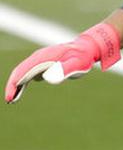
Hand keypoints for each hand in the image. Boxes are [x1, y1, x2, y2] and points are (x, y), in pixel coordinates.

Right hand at [5, 23, 121, 102]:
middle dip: (12, 86)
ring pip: (23, 72)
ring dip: (16, 85)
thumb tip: (48, 78)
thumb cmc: (83, 57)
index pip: (22, 71)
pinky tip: (21, 90)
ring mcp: (40, 60)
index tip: (10, 98)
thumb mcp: (77, 64)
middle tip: (9, 101)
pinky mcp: (43, 63)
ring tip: (12, 99)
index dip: (14, 84)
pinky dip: (23, 82)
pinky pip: (29, 72)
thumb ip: (64, 70)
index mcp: (43, 57)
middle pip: (19, 72)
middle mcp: (38, 57)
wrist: (87, 48)